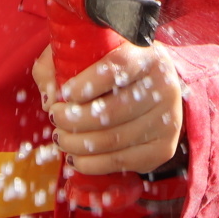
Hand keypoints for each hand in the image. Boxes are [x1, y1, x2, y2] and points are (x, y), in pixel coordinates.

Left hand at [33, 41, 184, 176]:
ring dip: (78, 144)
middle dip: (74, 120)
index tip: (65, 93)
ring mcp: (167, 119)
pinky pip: (122, 161)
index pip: (117, 68)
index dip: (88, 83)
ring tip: (60, 138)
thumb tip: (51, 99)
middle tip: (55, 118)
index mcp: (145, 54)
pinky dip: (92, 164)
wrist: (149, 87)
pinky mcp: (163, 147)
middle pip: (112, 110)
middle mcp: (163, 86)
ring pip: (114, 139)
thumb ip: (56, 66)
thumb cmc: (107, 68)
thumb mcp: (81, 53)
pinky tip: (75, 158)